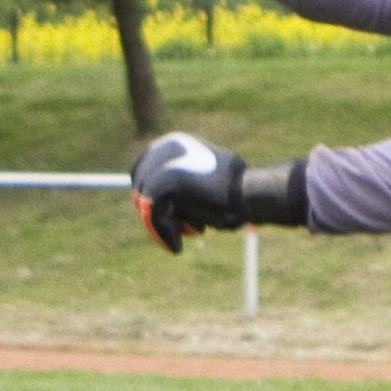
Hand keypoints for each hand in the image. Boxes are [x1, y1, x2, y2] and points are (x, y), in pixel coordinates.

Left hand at [132, 130, 246, 253]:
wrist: (250, 193)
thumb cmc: (235, 193)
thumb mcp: (203, 182)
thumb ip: (180, 184)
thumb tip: (145, 201)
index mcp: (174, 142)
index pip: (144, 171)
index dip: (149, 198)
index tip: (160, 219)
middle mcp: (164, 148)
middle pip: (141, 188)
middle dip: (155, 213)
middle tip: (173, 234)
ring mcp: (161, 166)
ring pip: (146, 205)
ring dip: (163, 226)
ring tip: (186, 235)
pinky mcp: (161, 185)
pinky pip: (151, 218)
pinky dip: (164, 236)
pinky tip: (178, 248)